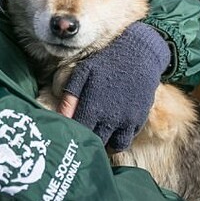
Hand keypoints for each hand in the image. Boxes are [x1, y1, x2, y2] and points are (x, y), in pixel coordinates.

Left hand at [59, 22, 170, 150]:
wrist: (139, 54)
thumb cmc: (105, 62)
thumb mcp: (82, 74)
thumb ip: (69, 98)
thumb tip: (59, 119)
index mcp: (93, 108)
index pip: (79, 135)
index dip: (73, 137)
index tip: (70, 135)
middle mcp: (111, 119)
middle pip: (96, 144)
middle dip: (88, 143)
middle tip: (82, 138)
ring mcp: (127, 121)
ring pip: (114, 146)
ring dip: (106, 144)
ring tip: (99, 136)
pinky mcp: (140, 120)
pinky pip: (128, 138)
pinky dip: (119, 138)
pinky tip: (113, 128)